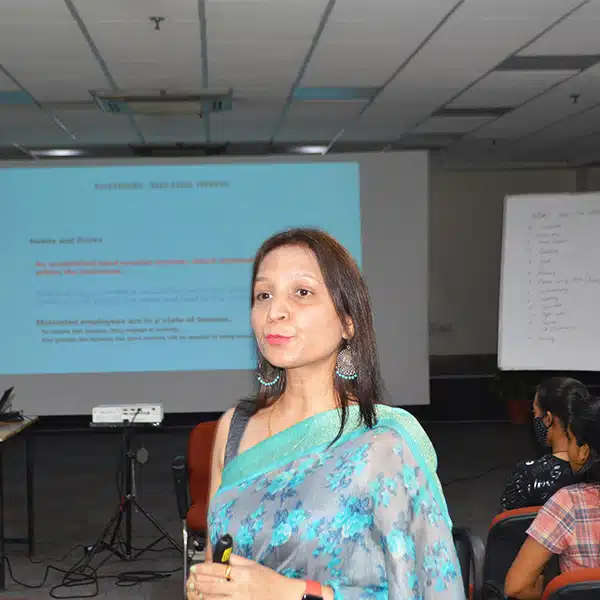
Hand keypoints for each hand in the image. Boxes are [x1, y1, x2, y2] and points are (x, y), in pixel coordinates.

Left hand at [186, 554, 304, 599]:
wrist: (281, 595)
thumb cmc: (268, 579)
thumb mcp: (253, 564)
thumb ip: (237, 559)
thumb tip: (224, 554)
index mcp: (241, 573)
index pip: (217, 568)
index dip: (203, 568)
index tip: (195, 567)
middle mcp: (238, 587)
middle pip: (212, 584)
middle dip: (198, 581)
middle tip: (190, 578)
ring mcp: (237, 599)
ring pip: (213, 597)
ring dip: (200, 594)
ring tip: (193, 590)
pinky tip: (204, 599)